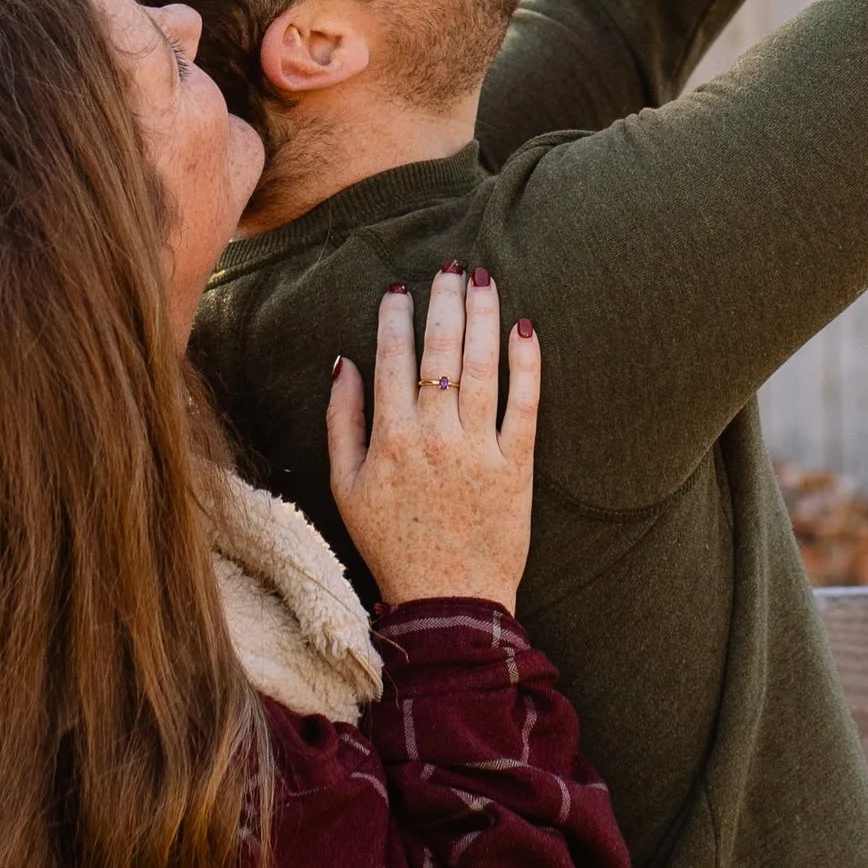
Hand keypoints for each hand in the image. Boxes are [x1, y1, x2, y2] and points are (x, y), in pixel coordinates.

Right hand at [326, 267, 538, 612]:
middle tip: (450, 266)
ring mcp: (478, 450)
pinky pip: (526, 405)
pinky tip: (525, 328)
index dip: (396, 316)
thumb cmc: (391, 545)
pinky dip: (526, 364)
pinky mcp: (517, 467)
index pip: (392, 359)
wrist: (448, 602)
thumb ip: (341, 423)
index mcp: (389, 439)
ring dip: (483, 316)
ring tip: (484, 279)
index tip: (399, 287)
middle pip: (440, 351)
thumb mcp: (345, 489)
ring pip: (483, 367)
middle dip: (444, 301)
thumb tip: (343, 363)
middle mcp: (434, 437)